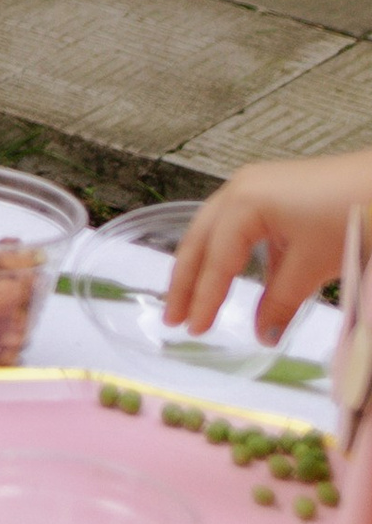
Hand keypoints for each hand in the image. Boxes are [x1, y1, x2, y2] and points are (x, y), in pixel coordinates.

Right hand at [163, 149, 371, 344]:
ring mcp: (253, 188)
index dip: (203, 297)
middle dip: (184, 280)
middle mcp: (238, 190)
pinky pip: (239, 228)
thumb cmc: (351, 212)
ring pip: (215, 232)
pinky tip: (235, 280)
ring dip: (203, 268)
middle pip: (200, 240)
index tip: (193, 329)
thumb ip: (284, 300)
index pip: (216, 258)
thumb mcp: (314, 263)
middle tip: (171, 316)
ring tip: (190, 300)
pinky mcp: (270, 193)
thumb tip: (264, 335)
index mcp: (243, 203)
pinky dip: (230, 256)